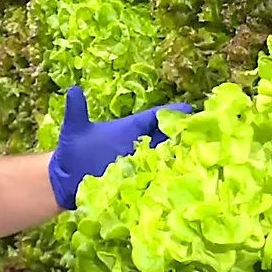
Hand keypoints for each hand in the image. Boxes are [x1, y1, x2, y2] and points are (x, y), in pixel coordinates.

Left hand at [47, 86, 191, 210]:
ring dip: (180, 156)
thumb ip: (77, 110)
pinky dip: (168, 177)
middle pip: (166, 136)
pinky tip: (182, 178)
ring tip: (201, 154)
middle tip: (205, 132)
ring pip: (165, 157)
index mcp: (129, 128)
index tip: (190, 109)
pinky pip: (157, 177)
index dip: (171, 114)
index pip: (154, 118)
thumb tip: (73, 90)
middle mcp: (138, 145)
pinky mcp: (138, 181)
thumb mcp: (75, 130)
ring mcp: (139, 164)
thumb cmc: (73, 153)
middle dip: (183, 133)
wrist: (66, 181)